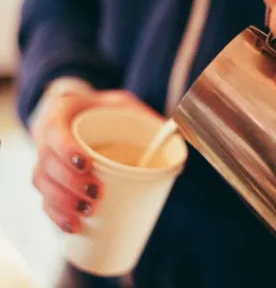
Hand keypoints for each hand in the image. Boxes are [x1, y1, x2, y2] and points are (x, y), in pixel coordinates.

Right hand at [31, 86, 157, 232]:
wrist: (87, 116)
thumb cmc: (107, 112)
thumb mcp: (124, 105)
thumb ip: (145, 117)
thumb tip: (178, 141)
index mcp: (64, 111)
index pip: (54, 128)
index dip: (65, 149)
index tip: (87, 166)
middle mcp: (50, 134)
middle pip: (46, 161)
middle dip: (68, 183)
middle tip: (95, 195)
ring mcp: (48, 155)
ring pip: (41, 181)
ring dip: (60, 202)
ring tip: (85, 214)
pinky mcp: (51, 176)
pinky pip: (43, 196)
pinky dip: (56, 214)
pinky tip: (72, 226)